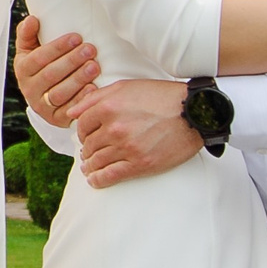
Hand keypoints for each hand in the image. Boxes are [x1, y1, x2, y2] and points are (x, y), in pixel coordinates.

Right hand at [14, 13, 97, 127]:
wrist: (44, 94)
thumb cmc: (42, 65)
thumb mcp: (31, 49)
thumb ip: (28, 33)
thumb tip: (32, 19)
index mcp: (23, 70)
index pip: (38, 58)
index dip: (57, 47)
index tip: (76, 37)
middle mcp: (30, 90)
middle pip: (50, 75)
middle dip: (72, 61)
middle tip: (90, 49)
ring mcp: (43, 106)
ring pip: (59, 94)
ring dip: (78, 79)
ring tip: (94, 66)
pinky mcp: (56, 119)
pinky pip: (69, 111)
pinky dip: (81, 100)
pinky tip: (93, 88)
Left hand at [73, 80, 200, 187]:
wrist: (194, 113)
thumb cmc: (161, 96)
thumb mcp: (126, 87)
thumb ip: (95, 97)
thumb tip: (72, 111)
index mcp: (108, 107)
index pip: (82, 125)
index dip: (83, 131)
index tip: (86, 136)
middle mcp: (114, 128)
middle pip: (89, 144)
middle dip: (87, 149)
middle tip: (89, 152)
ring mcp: (126, 148)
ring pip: (97, 161)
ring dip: (90, 165)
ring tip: (89, 167)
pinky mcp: (140, 164)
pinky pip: (110, 176)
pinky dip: (98, 180)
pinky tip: (94, 180)